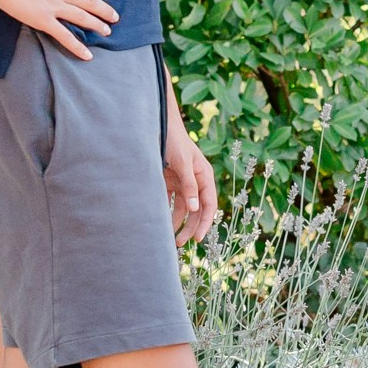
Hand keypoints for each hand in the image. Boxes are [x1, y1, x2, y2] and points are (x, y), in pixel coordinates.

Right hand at [0, 0, 117, 60]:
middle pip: (90, 1)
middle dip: (104, 10)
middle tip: (115, 18)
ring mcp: (54, 6)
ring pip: (83, 17)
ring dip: (97, 25)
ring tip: (107, 32)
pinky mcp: (44, 20)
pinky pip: (65, 35)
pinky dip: (78, 46)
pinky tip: (87, 55)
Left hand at [165, 122, 219, 244]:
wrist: (158, 124)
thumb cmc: (174, 141)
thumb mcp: (182, 163)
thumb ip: (189, 186)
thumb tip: (194, 209)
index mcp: (205, 176)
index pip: (209, 205)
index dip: (205, 222)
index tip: (198, 239)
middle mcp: (196, 182)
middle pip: (196, 210)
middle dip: (190, 227)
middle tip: (180, 243)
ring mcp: (183, 182)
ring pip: (183, 208)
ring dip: (177, 222)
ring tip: (169, 238)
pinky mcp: (170, 181)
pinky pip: (170, 201)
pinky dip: (167, 212)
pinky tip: (160, 222)